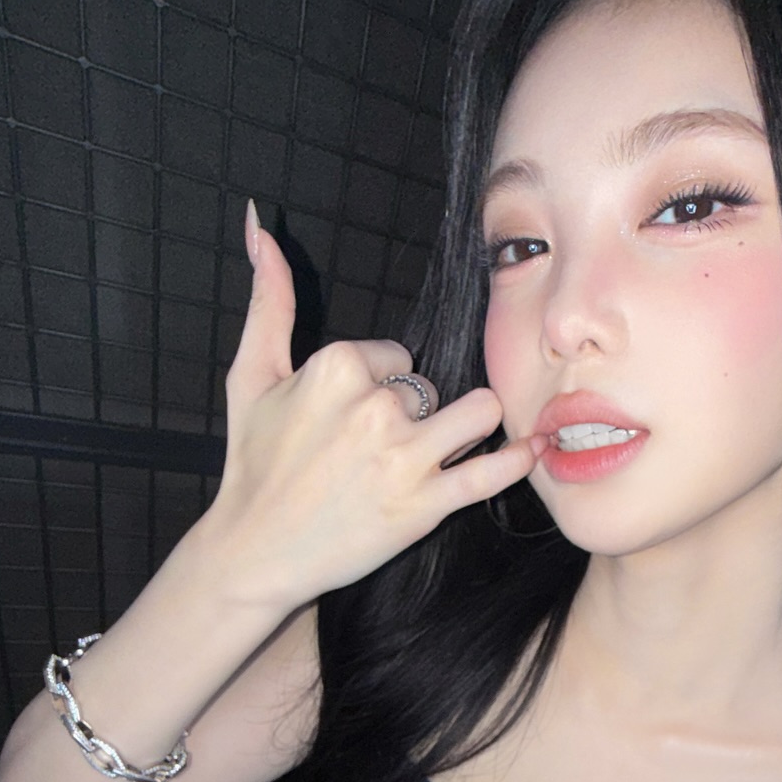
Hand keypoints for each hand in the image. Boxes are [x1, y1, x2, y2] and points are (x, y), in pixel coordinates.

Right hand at [199, 200, 544, 611]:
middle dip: (416, 414)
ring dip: (467, 427)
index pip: (395, 355)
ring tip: (441, 449)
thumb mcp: (250, 376)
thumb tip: (262, 230)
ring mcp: (404, 458)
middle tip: (377, 451)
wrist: (254, 551)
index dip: (380, 383)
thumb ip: (268, 301)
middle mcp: (375, 407)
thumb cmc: (252, 464)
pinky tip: (531, 451)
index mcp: (337, 366)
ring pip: (478, 413)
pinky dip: (516, 461)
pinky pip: (490, 473)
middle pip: (432, 387)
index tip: (353, 418)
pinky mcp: (424, 506)